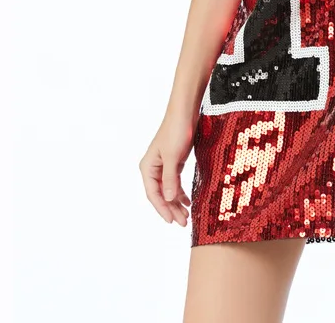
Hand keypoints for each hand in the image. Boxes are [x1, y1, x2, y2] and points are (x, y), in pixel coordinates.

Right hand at [139, 108, 197, 225]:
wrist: (185, 112)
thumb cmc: (176, 131)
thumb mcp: (173, 156)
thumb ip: (170, 179)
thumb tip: (169, 199)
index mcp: (147, 167)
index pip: (153, 194)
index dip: (162, 209)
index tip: (171, 221)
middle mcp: (153, 168)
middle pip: (161, 194)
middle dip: (171, 209)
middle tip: (183, 223)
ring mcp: (163, 165)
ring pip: (169, 190)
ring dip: (176, 203)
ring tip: (186, 216)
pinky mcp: (174, 162)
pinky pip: (175, 182)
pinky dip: (180, 192)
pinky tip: (187, 201)